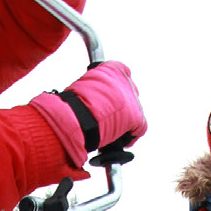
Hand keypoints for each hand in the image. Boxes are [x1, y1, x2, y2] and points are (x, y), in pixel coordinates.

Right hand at [30, 62, 146, 168]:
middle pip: (130, 95)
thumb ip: (90, 90)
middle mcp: (125, 79)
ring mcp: (132, 98)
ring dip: (124, 123)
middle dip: (121, 108)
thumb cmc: (71, 106)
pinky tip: (116, 141)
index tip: (107, 101)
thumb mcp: (80, 90)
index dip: (115, 91)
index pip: (122, 73)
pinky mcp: (136, 116)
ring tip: (109, 132)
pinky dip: (129, 137)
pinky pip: (139, 129)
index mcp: (111, 68)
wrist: (75, 117)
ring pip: (135, 112)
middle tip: (107, 120)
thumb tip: (84, 100)